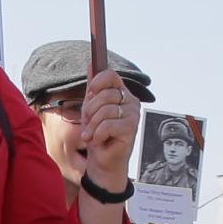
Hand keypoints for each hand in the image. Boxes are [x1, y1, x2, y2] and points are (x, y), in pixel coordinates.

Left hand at [78, 67, 135, 187]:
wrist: (102, 160)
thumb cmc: (97, 134)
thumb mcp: (91, 108)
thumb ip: (93, 87)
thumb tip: (91, 63)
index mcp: (121, 93)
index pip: (111, 75)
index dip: (97, 81)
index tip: (89, 93)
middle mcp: (130, 101)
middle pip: (106, 93)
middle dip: (90, 110)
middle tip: (88, 123)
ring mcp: (133, 115)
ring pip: (106, 110)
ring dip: (92, 125)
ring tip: (92, 134)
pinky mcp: (132, 129)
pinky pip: (108, 125)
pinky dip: (97, 134)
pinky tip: (98, 140)